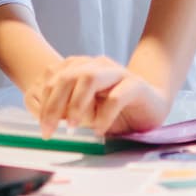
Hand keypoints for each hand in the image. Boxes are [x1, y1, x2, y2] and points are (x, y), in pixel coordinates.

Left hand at [30, 55, 169, 135]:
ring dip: (76, 103)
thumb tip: (46, 122)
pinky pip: (116, 96)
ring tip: (72, 126)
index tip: (42, 127)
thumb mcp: (87, 113)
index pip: (55, 77)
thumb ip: (67, 112)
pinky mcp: (136, 85)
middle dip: (54, 104)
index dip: (45, 101)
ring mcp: (118, 73)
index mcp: (83, 68)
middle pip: (69, 76)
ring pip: (89, 77)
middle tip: (49, 130)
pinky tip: (99, 130)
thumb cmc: (116, 111)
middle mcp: (99, 66)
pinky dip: (104, 115)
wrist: (152, 106)